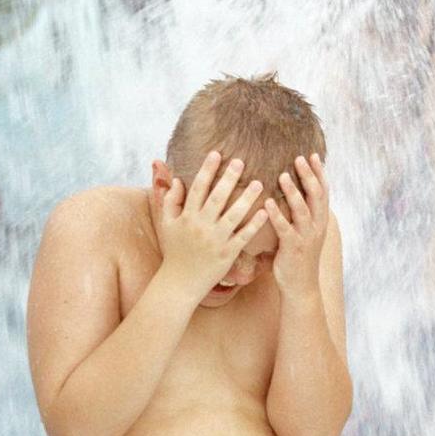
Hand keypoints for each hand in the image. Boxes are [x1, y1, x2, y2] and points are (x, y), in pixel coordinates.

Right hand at [153, 152, 267, 300]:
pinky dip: (255, 224)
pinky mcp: (228, 253)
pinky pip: (244, 236)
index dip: (207, 170)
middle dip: (228, 178)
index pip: (198, 188)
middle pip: (217, 198)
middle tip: (241, 161)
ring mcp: (215, 240)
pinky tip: (267, 211)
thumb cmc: (175, 250)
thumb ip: (171, 201)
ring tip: (260, 183)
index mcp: (186, 217)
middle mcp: (201, 226)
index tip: (217, 153)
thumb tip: (177, 179)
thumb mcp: (167, 225)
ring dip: (247, 198)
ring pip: (233, 215)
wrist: (180, 282)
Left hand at [265, 154, 330, 299]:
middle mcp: (317, 226)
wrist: (301, 286)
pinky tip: (268, 202)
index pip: (324, 191)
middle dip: (309, 175)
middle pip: (316, 196)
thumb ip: (304, 214)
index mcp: (321, 221)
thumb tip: (296, 193)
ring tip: (283, 175)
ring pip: (303, 209)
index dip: (319, 173)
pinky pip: (285, 228)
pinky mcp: (293, 248)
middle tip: (299, 158)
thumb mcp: (307, 232)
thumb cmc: (299, 257)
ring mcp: (306, 237)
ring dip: (293, 191)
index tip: (312, 154)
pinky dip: (277, 214)